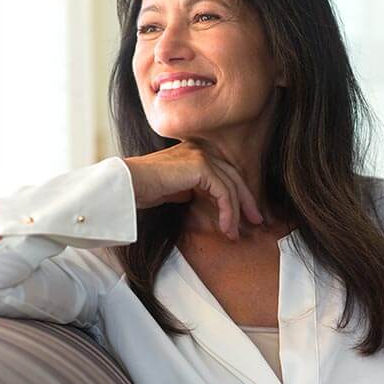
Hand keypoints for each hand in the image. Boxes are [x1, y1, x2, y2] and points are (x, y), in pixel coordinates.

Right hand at [123, 143, 263, 240]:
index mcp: (193, 153)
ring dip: (236, 213)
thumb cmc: (141, 190)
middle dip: (247, 201)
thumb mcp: (173, 190)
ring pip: (231, 186)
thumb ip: (190, 189)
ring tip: (234, 233)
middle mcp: (199, 150)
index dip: (238, 194)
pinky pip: (224, 192)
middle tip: (257, 221)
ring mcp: (201, 156)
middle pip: (234, 176)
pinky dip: (228, 212)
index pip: (224, 173)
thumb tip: (205, 200)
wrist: (126, 186)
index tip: (244, 216)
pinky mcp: (201, 166)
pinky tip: (225, 227)